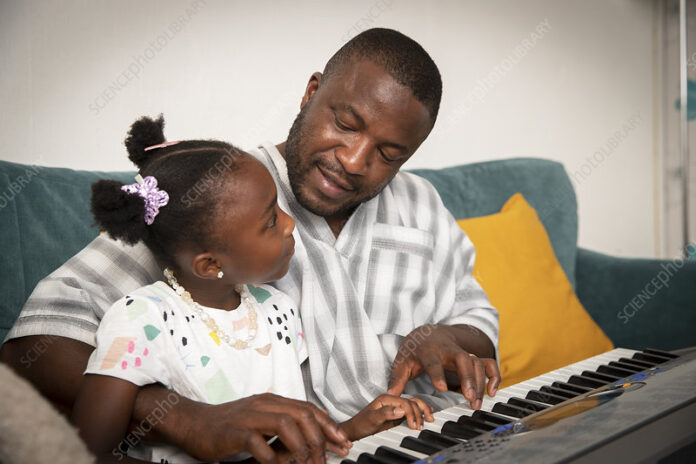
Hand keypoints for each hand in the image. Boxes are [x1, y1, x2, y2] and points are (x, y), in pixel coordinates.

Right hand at [178, 393, 350, 463]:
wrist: (194, 423)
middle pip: (302, 415)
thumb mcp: (263, 418)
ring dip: (300, 449)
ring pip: (286, 425)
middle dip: (319, 439)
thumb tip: (318, 429)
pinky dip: (271, 459)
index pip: (309, 409)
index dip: (329, 427)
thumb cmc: (230, 425)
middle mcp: (264, 404)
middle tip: (324, 461)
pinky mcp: (234, 432)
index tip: (343, 444)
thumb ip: (287, 422)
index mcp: (273, 401)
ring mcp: (249, 416)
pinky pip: (259, 444)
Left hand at [340, 394, 433, 440]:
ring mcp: (395, 407)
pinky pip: (411, 411)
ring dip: (422, 411)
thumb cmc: (361, 424)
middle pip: (411, 402)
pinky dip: (420, 412)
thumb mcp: (373, 419)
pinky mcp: (396, 414)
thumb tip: (401, 410)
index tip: (414, 425)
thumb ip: (386, 413)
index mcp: (386, 398)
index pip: (405, 403)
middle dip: (419, 413)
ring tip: (429, 420)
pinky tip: (426, 415)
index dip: (412, 414)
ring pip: (413, 405)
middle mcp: (392, 400)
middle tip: (423, 425)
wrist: (355, 430)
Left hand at [387, 324, 500, 409]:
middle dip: (468, 377)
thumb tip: (390, 396)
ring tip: (475, 403)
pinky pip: (489, 363)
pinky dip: (494, 376)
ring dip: (479, 383)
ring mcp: (462, 352)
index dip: (438, 373)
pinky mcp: (473, 356)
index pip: (433, 361)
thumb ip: (397, 378)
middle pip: (463, 359)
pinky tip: (492, 392)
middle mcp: (448, 350)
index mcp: (429, 350)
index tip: (442, 388)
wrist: (429, 333)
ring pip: (476, 363)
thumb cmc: (415, 349)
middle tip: (469, 398)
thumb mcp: (402, 361)